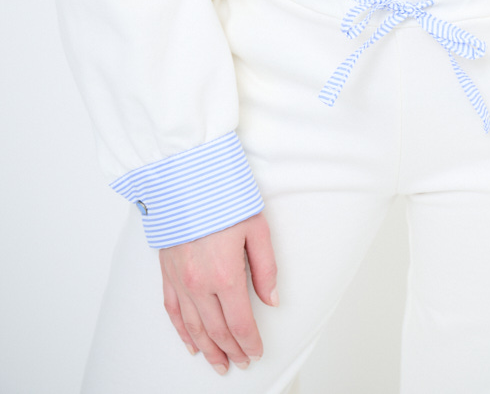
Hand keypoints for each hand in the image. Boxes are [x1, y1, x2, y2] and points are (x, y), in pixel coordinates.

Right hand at [159, 212, 278, 373]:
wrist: (186, 177)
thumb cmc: (223, 196)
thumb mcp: (257, 228)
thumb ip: (266, 268)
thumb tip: (271, 300)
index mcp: (226, 274)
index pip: (240, 323)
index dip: (250, 342)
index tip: (257, 351)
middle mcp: (200, 284)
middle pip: (217, 331)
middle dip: (231, 350)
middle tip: (242, 362)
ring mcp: (181, 280)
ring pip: (194, 327)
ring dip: (208, 349)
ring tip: (220, 363)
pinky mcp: (167, 273)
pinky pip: (173, 311)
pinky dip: (182, 332)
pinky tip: (191, 344)